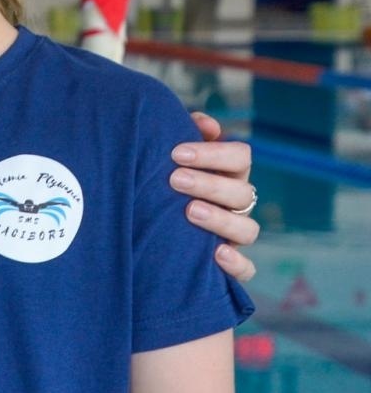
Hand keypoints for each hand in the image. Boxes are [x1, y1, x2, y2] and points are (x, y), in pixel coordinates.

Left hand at [171, 112, 258, 282]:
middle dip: (209, 184)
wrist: (145, 230)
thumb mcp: (169, 159)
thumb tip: (204, 122)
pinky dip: (237, 264)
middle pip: (241, 192)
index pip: (240, 157)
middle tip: (175, 179)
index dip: (214, 153)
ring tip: (190, 211)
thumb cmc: (161, 182)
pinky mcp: (230, 265)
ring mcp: (234, 236)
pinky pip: (246, 270)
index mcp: (228, 174)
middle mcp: (236, 204)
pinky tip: (216, 254)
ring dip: (220, 219)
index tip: (176, 153)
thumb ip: (185, 136)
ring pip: (247, 229)